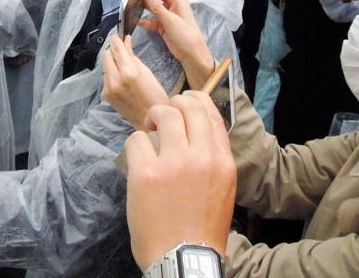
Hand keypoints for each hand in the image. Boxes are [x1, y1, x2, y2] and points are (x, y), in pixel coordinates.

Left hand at [102, 34, 169, 129]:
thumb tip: (125, 41)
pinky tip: (122, 79)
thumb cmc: (155, 96)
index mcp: (128, 73)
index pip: (116, 49)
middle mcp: (115, 80)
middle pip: (106, 56)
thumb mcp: (147, 72)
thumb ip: (132, 56)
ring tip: (124, 68)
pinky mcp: (106, 95)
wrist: (149, 120)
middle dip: (113, 51)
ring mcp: (109, 89)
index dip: (116, 40)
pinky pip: (106, 78)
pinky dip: (112, 74)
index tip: (117, 35)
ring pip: (105, 67)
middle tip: (122, 51)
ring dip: (112, 63)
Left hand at [125, 92, 235, 269]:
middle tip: (162, 118)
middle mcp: (202, 157)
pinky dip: (135, 146)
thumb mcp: (223, 188)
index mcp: (222, 161)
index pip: (211, 112)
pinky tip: (138, 161)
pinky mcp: (147, 173)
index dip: (194, 101)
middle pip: (188, 105)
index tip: (183, 106)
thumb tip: (196, 130)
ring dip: (153, 118)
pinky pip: (137, 139)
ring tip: (149, 132)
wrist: (185, 258)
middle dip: (172, 104)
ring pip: (164, 114)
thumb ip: (213, 157)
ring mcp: (174, 163)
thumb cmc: (203, 227)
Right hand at [139, 0, 213, 89]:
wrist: (192, 54)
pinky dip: (144, 19)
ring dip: (142, 5)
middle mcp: (171, 4)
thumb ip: (157, 7)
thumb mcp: (170, 20)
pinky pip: (151, 19)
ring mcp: (167, 14)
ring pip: (151, 6)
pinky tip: (134, 19)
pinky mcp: (163, 25)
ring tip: (128, 2)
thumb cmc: (185, 35)